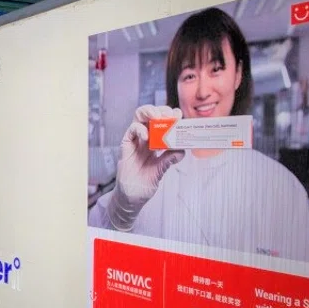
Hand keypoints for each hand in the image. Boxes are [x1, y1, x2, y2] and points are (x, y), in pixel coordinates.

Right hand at [107, 105, 184, 230]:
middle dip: (161, 110)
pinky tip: (146, 135)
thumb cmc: (145, 183)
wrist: (132, 196)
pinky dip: (139, 129)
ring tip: (157, 116)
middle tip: (170, 115)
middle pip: (151, 115)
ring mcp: (135, 141)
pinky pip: (131, 131)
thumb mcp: (161, 170)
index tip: (180, 116)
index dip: (171, 117)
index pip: (163, 123)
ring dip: (149, 112)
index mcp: (156, 142)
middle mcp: (145, 138)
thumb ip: (169, 159)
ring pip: (139, 117)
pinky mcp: (126, 146)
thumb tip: (182, 150)